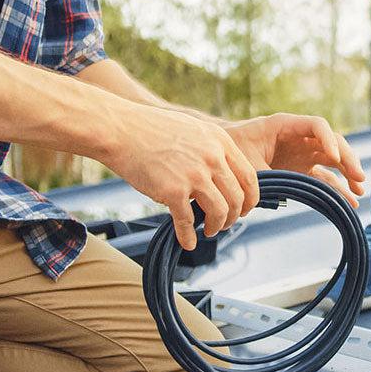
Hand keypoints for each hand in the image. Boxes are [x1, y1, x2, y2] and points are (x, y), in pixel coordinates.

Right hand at [103, 105, 258, 250]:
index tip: (244, 209)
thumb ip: (212, 150)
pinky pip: (188, 222)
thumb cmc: (151, 130)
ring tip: (208, 231)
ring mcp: (193, 175)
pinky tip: (187, 242)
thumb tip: (223, 175)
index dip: (250, 199)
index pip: (250, 177)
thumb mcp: (193, 130)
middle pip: (238, 198)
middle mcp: (212, 158)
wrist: (120, 129)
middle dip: (234, 217)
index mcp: (220, 141)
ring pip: (220, 212)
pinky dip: (188, 236)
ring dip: (216, 227)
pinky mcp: (173, 191)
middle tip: (224, 224)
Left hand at [225, 113, 369, 204]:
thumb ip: (264, 173)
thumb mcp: (246, 160)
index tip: (335, 157)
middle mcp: (300, 137)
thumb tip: (277, 193)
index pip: (316, 125)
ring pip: (333, 160)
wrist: (223, 152)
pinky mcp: (302, 169)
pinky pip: (325, 178)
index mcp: (285, 125)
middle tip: (358, 177)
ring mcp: (303, 153)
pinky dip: (338, 189)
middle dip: (347, 159)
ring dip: (348, 174)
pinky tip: (351, 202)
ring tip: (360, 192)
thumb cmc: (232, 149)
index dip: (328, 139)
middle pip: (332, 142)